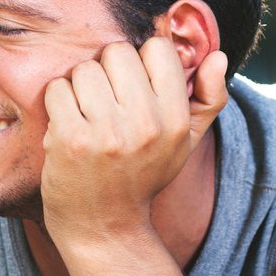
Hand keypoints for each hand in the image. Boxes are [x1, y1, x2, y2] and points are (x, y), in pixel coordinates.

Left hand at [39, 37, 227, 248]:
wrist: (103, 226)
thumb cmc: (142, 175)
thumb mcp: (184, 142)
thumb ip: (208, 98)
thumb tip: (218, 56)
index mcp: (175, 119)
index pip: (157, 49)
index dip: (140, 61)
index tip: (133, 86)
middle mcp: (146, 124)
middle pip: (117, 52)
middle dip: (106, 71)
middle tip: (105, 102)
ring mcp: (107, 132)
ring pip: (84, 69)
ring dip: (78, 87)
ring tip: (86, 116)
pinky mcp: (71, 139)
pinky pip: (57, 89)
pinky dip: (57, 102)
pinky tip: (67, 125)